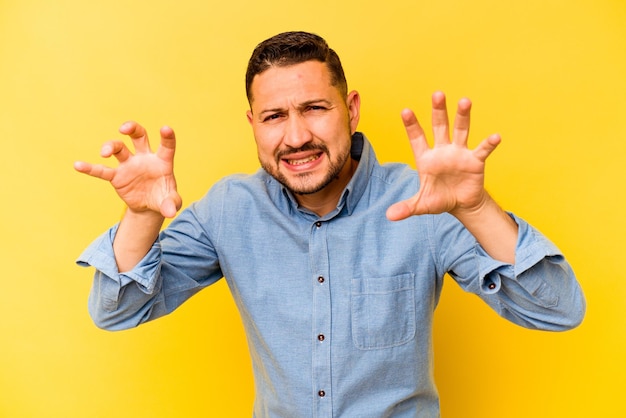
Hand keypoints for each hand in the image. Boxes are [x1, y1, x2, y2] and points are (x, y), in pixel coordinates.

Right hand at [74, 121, 181, 217]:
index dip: (167, 136)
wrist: (149, 207)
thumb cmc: (164, 199)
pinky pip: (102, 171)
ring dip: (110, 147)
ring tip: (104, 153)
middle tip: (124, 129)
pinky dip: (90, 168)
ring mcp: (129, 165)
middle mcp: (144, 158)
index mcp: (162, 161)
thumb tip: (170, 212)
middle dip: (132, 128)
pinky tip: (78, 165)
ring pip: (119, 148)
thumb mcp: (171, 202)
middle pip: (139, 136)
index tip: (165, 128)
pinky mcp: (117, 176)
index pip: (166, 145)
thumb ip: (172, 204)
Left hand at [386, 92, 500, 220]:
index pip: (417, 138)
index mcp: (426, 158)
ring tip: (465, 101)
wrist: (460, 204)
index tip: (405, 110)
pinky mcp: (475, 161)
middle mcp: (442, 151)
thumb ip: (406, 207)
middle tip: (438, 94)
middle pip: (440, 126)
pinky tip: (495, 137)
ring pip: (460, 131)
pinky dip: (488, 144)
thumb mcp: (421, 205)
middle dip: (438, 111)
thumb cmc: (438, 199)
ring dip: (463, 117)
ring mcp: (459, 153)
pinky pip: (482, 150)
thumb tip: (389, 216)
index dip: (412, 125)